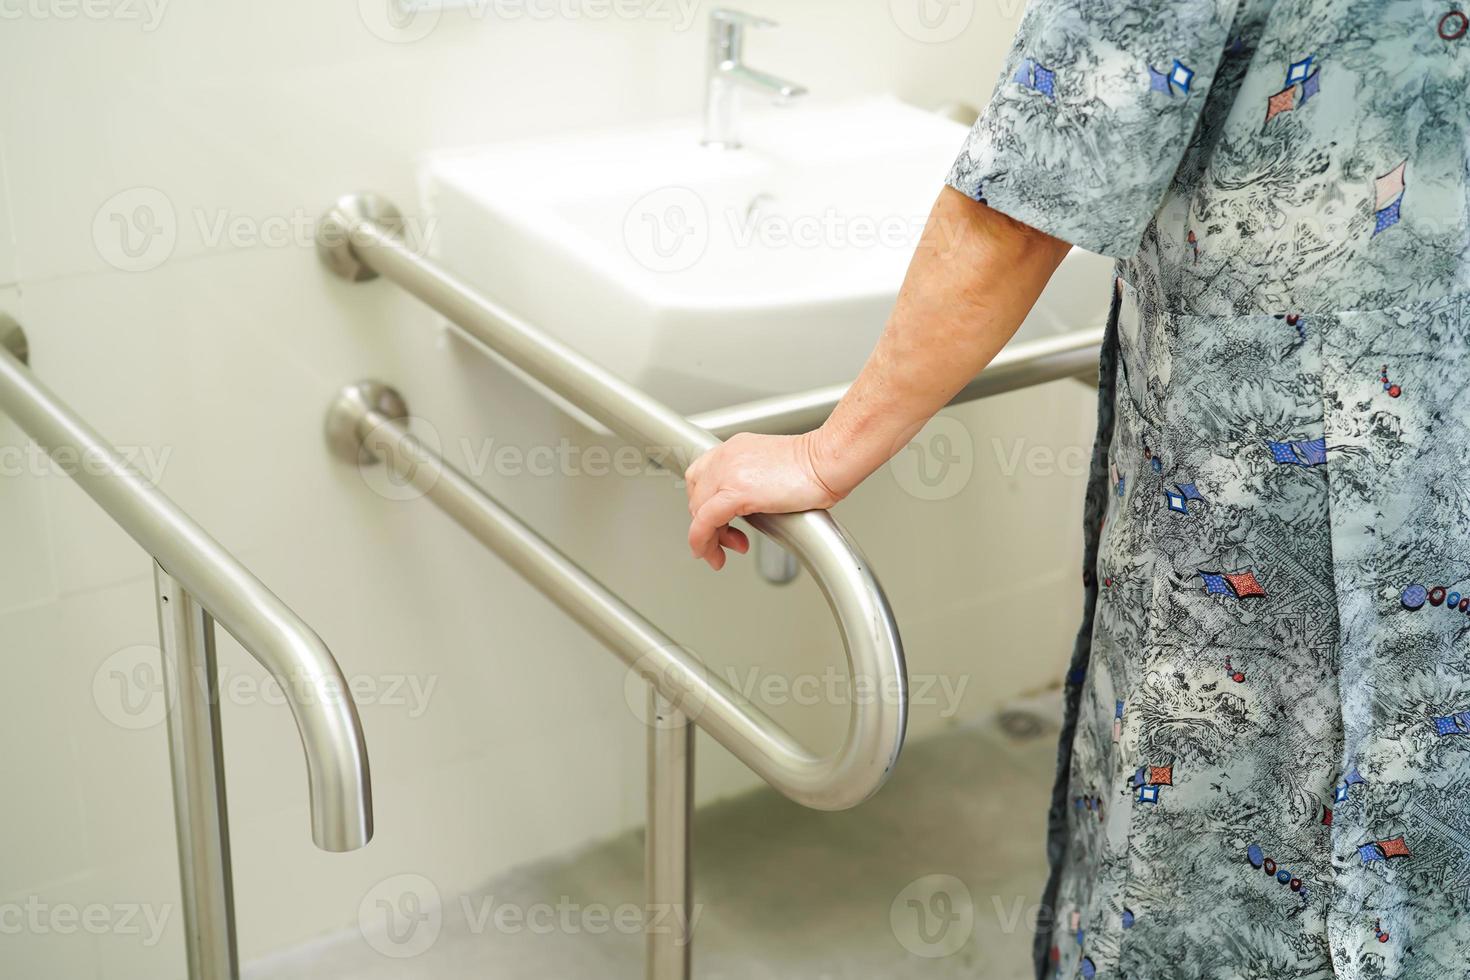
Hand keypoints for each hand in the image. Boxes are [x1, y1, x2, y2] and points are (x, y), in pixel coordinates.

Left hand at [684, 431, 845, 569]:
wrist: (828, 460)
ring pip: (698, 511)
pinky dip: (703, 541)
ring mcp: (728, 472)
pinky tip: (713, 553)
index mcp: (735, 449)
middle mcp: (726, 456)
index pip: (702, 478)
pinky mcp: (736, 492)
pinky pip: (705, 522)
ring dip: (707, 538)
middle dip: (707, 525)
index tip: (718, 523)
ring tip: (726, 551)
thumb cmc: (817, 466)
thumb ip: (755, 482)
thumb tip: (751, 507)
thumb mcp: (774, 468)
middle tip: (727, 542)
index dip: (705, 505)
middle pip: (696, 496)